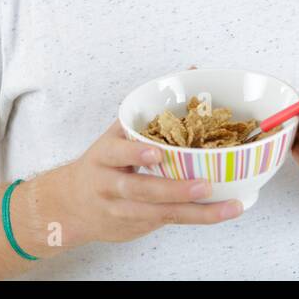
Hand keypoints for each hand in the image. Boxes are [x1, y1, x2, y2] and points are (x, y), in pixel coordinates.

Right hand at [52, 120, 243, 245]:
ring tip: (227, 207)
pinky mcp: (133, 228)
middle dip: (174, 190)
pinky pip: (165, 223)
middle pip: (141, 190)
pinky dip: (193, 219)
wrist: (71, 205)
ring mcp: (121, 211)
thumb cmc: (104, 162)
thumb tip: (191, 70)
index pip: (117, 153)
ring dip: (195, 213)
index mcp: (105, 156)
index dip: (135, 154)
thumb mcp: (116, 134)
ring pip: (158, 214)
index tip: (156, 152)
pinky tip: (218, 213)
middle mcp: (109, 185)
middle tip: (204, 185)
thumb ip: (151, 108)